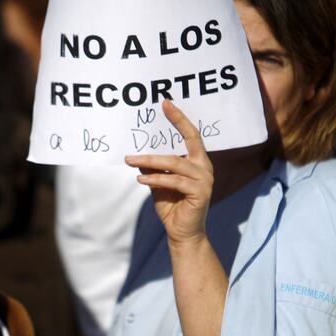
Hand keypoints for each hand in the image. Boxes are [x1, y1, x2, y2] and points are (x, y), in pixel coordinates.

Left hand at [125, 100, 213, 246]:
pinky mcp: (200, 193)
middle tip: (150, 115)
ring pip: (175, 162)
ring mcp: (205, 180)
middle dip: (173, 125)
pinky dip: (156, 179)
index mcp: (198, 162)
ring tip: (130, 160)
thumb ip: (154, 168)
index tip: (165, 102)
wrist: (182, 234)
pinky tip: (141, 179)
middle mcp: (204, 167)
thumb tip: (137, 153)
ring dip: (150, 161)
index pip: (191, 135)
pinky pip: (175, 181)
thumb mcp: (159, 183)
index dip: (179, 118)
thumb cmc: (172, 207)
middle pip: (189, 141)